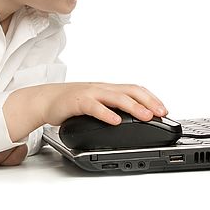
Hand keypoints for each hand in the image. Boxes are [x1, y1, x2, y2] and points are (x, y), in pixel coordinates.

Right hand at [42, 82, 167, 126]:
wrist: (45, 99)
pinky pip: (94, 107)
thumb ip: (112, 108)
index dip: (151, 98)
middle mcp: (102, 89)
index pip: (135, 89)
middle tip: (161, 113)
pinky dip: (106, 114)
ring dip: (133, 107)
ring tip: (145, 116)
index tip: (164, 110)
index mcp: (108, 89)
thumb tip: (133, 120)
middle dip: (148, 101)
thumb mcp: (96, 103)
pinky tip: (115, 121)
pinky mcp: (77, 102)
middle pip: (130, 91)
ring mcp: (90, 94)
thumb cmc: (71, 103)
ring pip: (116, 97)